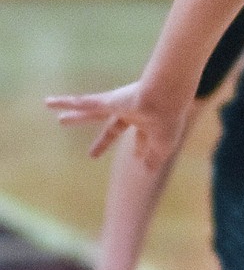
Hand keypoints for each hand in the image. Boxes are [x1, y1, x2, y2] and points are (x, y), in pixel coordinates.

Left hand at [46, 81, 190, 168]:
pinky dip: (67, 102)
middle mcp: (131, 112)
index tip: (138, 156)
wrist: (163, 99)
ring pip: (91, 112)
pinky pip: (83, 102)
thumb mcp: (162, 145)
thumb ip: (153, 157)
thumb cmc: (166, 121)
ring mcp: (118, 105)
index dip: (140, 148)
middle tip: (93, 155)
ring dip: (76, 117)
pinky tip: (51, 103)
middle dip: (104, 142)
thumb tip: (147, 170)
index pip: (141, 137)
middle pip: (113, 127)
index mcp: (148, 123)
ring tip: (60, 120)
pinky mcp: (107, 100)